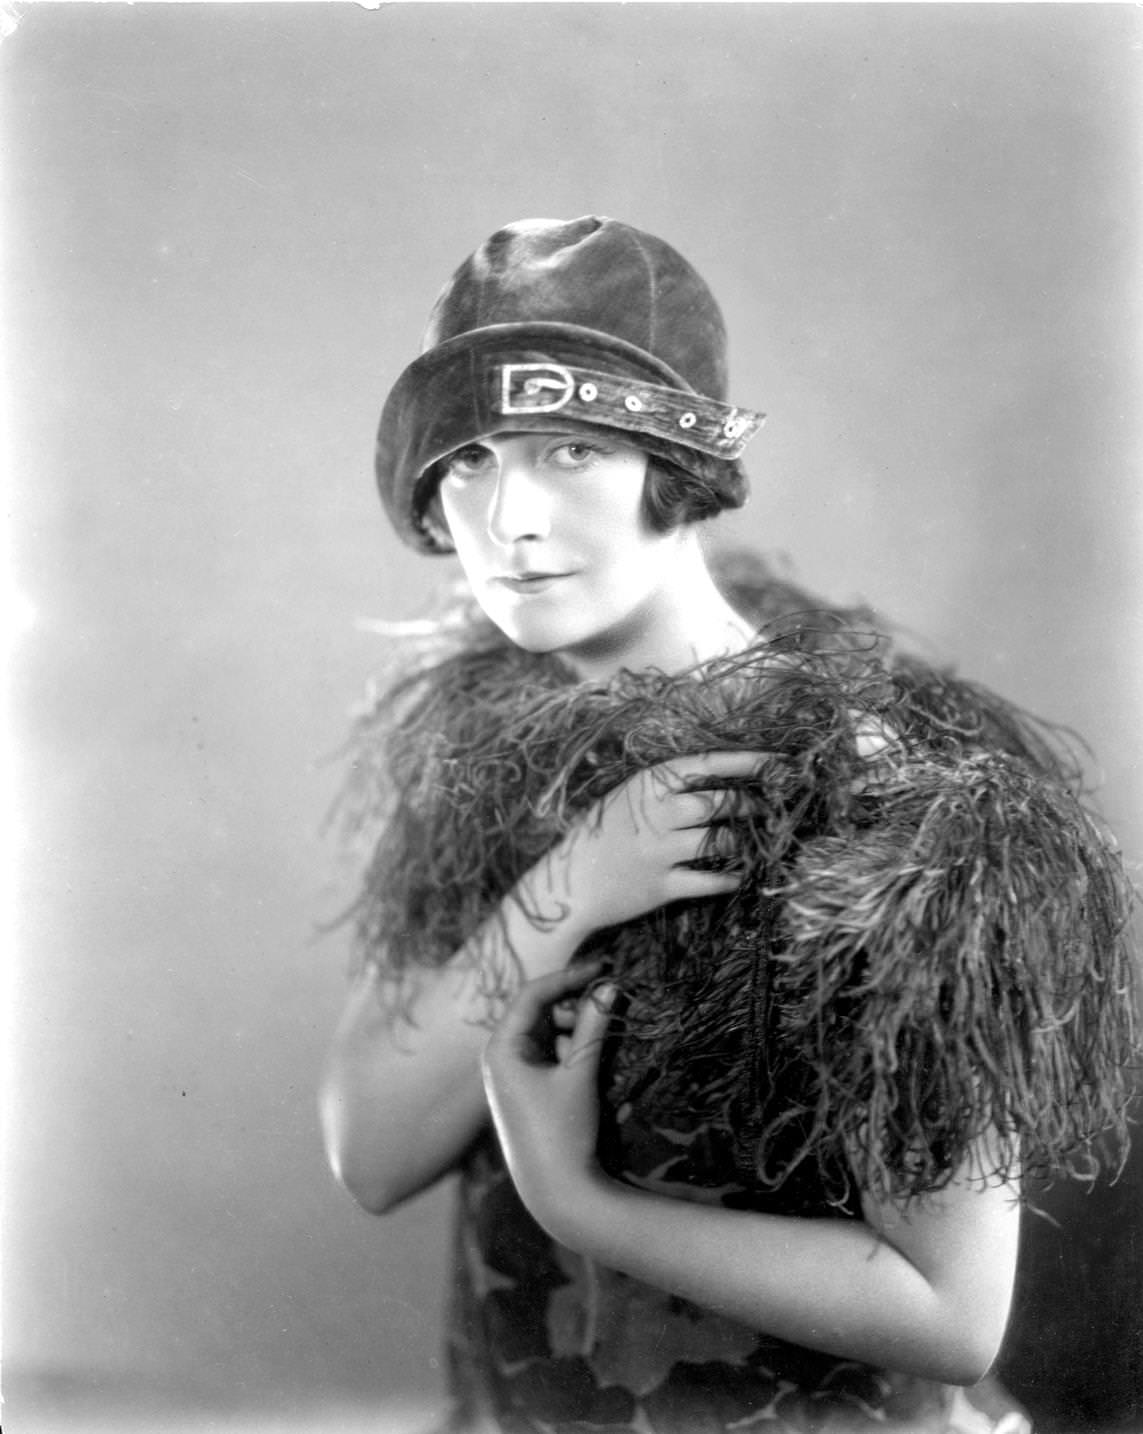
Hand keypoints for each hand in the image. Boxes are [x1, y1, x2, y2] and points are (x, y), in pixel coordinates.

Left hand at [482, 962, 615, 1224]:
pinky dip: (569, 1049)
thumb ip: (593, 1026)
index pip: (531, 994)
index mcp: (501, 1049)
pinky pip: (548, 1052)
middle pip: (537, 1010)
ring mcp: (511, 1073)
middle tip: (606, 1005)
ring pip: (546, 1031)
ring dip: (573, 1028)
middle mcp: (500, 1056)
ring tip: (597, 1042)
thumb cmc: (563, 1131)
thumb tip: (610, 985)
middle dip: (572, 1005)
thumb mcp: (579, 1073)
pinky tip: (586, 1065)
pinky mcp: (526, 1087)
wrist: (556, 1192)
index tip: (600, 968)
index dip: (566, 977)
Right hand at [524, 751, 767, 942]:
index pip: (706, 764)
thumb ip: (663, 788)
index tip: (777, 762)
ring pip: (719, 841)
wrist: (567, 884)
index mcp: (646, 785)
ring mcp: (659, 851)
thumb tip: (716, 778)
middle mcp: (655, 815)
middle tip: (769, 807)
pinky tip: (742, 876)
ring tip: (759, 839)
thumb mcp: (624, 798)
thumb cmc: (598, 835)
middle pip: (718, 803)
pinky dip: (730, 879)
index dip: (746, 762)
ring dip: (745, 840)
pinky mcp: (662, 886)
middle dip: (750, 804)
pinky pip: (708, 881)